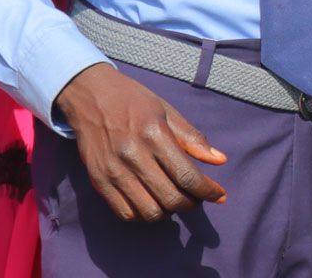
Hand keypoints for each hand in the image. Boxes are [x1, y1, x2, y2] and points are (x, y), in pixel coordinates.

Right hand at [54, 63, 227, 221]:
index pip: (187, 176)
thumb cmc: (134, 102)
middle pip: (170, 198)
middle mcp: (132, 155)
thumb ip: (193, 138)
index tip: (220, 195)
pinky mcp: (98, 181)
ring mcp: (113, 171)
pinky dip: (144, 215)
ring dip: (169, 212)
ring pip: (149, 211)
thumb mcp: (168, 112)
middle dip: (192, 204)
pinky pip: (125, 213)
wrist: (90, 97)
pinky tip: (153, 203)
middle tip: (198, 197)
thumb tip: (220, 160)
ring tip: (176, 200)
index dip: (207, 191)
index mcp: (154, 135)